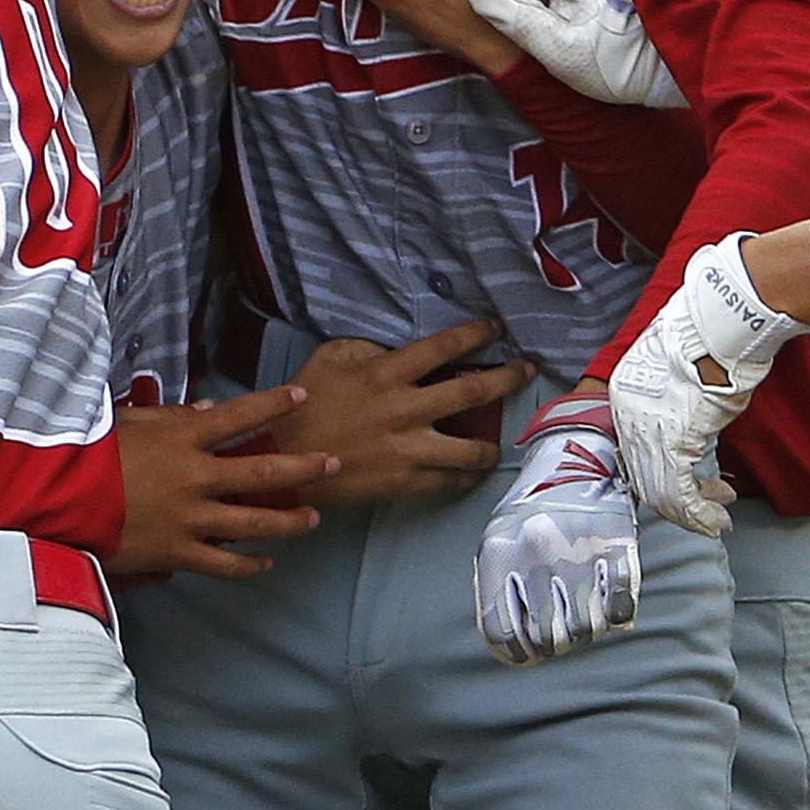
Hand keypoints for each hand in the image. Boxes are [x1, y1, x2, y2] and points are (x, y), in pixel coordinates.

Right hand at [108, 384, 336, 580]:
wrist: (59, 503)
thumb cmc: (88, 457)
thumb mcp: (128, 423)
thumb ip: (172, 417)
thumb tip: (210, 410)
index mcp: (184, 440)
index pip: (241, 416)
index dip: (274, 404)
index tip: (302, 396)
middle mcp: (196, 477)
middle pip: (263, 471)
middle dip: (304, 467)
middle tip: (333, 462)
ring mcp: (191, 518)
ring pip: (255, 522)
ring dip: (289, 520)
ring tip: (313, 517)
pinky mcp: (179, 552)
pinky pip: (225, 564)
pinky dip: (250, 566)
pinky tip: (268, 563)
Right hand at [267, 315, 533, 507]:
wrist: (283, 460)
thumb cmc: (303, 405)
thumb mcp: (330, 358)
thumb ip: (368, 349)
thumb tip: (397, 348)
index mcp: (386, 373)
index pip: (444, 347)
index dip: (475, 334)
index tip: (497, 327)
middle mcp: (405, 410)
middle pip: (471, 392)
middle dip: (507, 378)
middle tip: (527, 370)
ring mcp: (407, 449)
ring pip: (470, 449)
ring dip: (492, 443)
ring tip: (502, 441)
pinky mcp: (403, 482)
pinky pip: (448, 481)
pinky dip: (466, 477)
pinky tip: (472, 473)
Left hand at [476, 397, 639, 664]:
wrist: (576, 455)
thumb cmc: (533, 504)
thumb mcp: (499, 536)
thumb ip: (498, 583)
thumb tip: (508, 639)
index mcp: (502, 554)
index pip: (503, 632)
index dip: (518, 652)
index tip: (528, 653)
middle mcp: (537, 557)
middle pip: (548, 637)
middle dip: (555, 644)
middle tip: (560, 634)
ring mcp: (578, 554)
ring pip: (584, 629)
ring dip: (585, 631)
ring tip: (584, 617)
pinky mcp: (617, 550)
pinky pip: (620, 608)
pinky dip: (615, 615)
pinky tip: (609, 606)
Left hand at [607, 234, 809, 536]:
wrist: (719, 323)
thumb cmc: (710, 338)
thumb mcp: (681, 371)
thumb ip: (675, 404)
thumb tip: (689, 425)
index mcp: (623, 394)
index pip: (634, 451)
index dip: (661, 476)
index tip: (687, 486)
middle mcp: (626, 414)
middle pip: (643, 475)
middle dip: (677, 502)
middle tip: (703, 513)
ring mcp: (646, 429)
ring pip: (660, 490)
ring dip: (692, 513)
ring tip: (715, 517)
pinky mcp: (672, 442)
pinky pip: (680, 493)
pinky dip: (699, 513)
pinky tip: (715, 518)